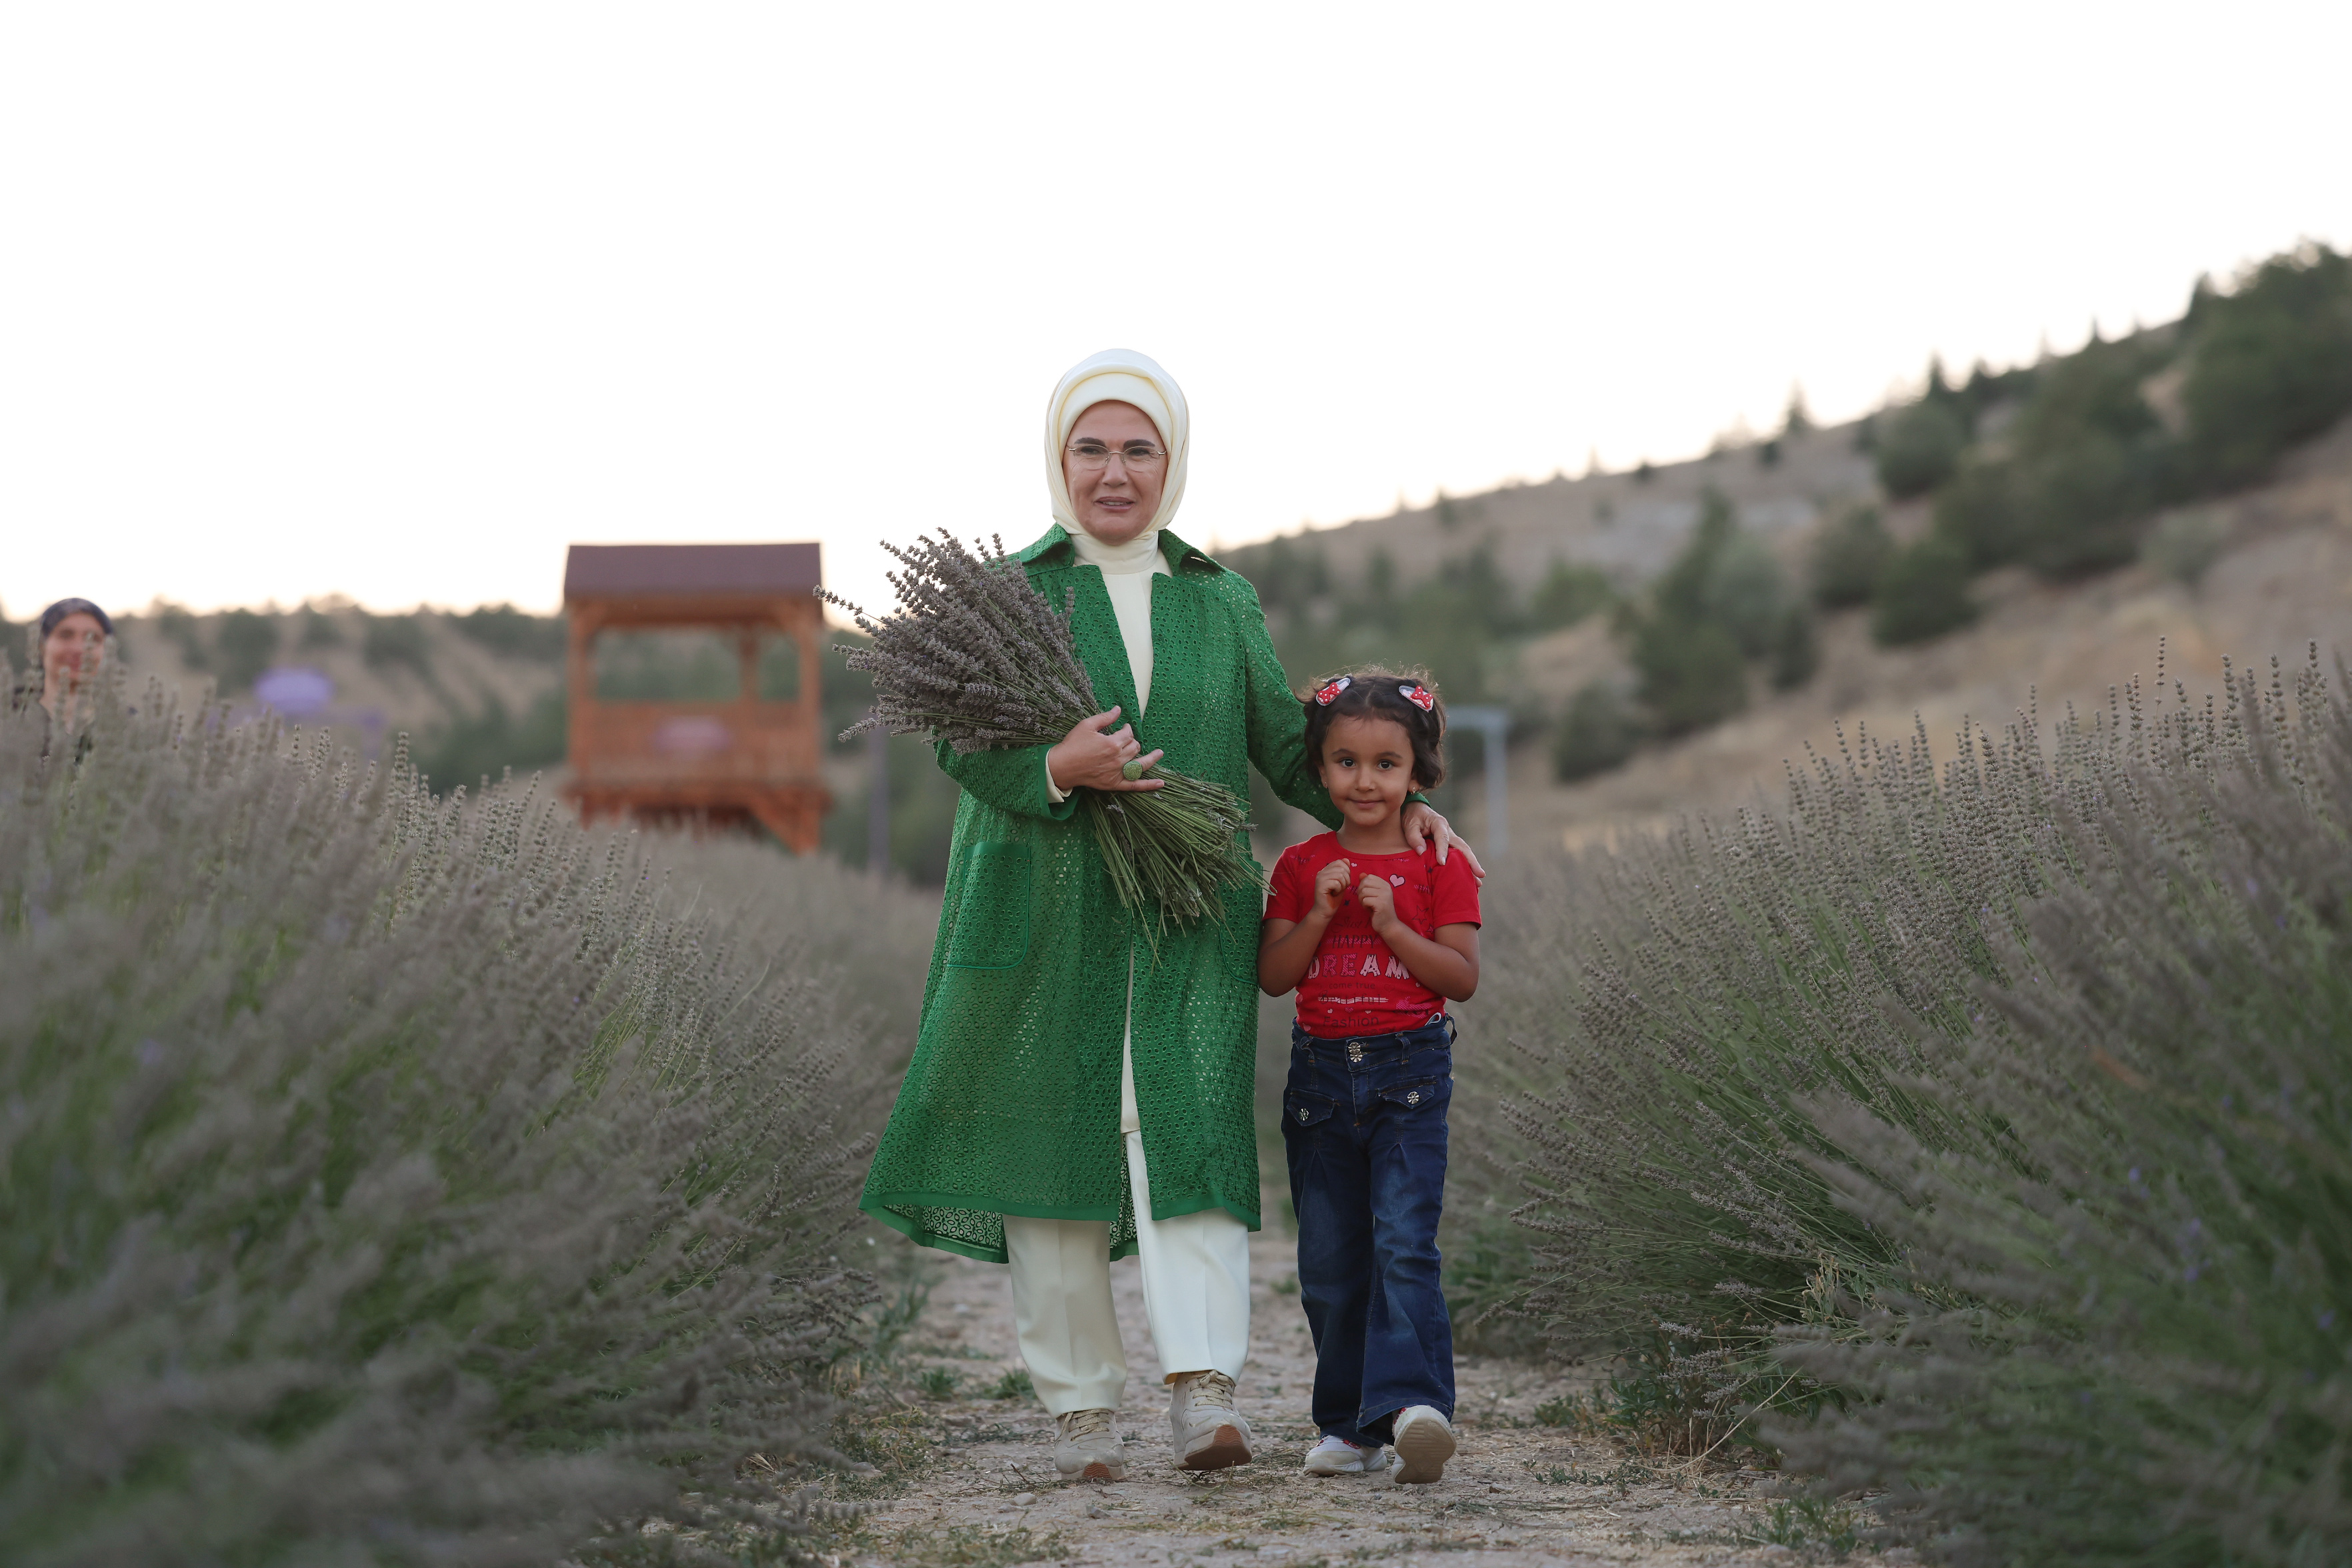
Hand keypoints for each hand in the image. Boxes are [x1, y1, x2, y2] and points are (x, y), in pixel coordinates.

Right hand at [1047, 706, 1165, 792]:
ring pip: (1140, 763)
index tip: (1123, 728)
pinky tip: (1161, 783)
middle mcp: (1118, 758)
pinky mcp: (1114, 784)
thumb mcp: (1087, 725)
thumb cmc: (1072, 745)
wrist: (1062, 766)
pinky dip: (1149, 785)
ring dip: (1151, 757)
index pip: (1128, 734)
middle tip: (1127, 739)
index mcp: (1112, 743)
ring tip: (1160, 753)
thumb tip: (1118, 709)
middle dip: (1133, 741)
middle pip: (1135, 747)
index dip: (1127, 729)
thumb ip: (1105, 718)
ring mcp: (1117, 772)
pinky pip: (1135, 786)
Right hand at [1311, 858, 1352, 917]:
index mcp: (1325, 870)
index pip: (1340, 862)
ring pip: (1340, 875)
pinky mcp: (1320, 885)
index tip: (1343, 882)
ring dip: (1342, 885)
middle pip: (1341, 868)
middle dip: (1346, 879)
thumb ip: (1343, 872)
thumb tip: (1346, 860)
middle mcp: (1321, 872)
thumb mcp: (1341, 883)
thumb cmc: (1333, 898)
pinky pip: (1336, 883)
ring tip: (1336, 891)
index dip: (1346, 872)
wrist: (1325, 911)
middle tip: (1340, 888)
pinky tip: (1333, 894)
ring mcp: (1320, 878)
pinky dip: (1338, 890)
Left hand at [1356, 872, 1396, 932]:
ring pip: (1363, 891)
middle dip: (1361, 893)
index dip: (1363, 886)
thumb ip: (1368, 885)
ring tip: (1368, 906)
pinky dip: (1364, 906)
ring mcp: (1385, 895)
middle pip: (1365, 883)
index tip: (1367, 895)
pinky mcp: (1381, 903)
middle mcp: (1386, 888)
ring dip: (1362, 900)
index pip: (1368, 877)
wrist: (1388, 925)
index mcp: (1385, 884)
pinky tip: (1370, 910)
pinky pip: (1365, 900)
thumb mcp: (1373, 895)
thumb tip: (1361, 874)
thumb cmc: (1378, 911)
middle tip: (1365, 901)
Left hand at [1401, 802, 1483, 879]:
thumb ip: (1414, 837)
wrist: (1416, 809)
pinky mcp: (1450, 844)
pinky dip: (1465, 865)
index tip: (1441, 863)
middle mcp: (1449, 831)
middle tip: (1479, 875)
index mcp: (1439, 823)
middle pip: (1463, 847)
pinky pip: (1459, 855)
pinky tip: (1469, 877)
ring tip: (1478, 881)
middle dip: (1471, 861)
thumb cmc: (1413, 816)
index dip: (1442, 851)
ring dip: (1471, 866)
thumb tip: (1421, 852)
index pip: (1443, 838)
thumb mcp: (1410, 824)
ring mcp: (1451, 838)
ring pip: (1464, 852)